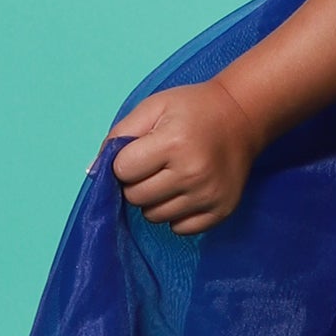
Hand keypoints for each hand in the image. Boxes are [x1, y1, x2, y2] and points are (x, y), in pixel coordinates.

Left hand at [104, 76, 260, 232]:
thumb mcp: (153, 107)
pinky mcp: (221, 211)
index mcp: (173, 142)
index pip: (123, 171)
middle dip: (137, 183)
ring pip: (155, 216)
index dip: (126, 161)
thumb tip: (92, 172)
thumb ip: (119, 135)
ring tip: (171, 177)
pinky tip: (186, 192)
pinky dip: (176, 214)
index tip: (142, 151)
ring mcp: (208, 195)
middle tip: (155, 165)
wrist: (243, 117)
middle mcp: (192, 173)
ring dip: (155, 200)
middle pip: (136, 197)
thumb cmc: (192, 109)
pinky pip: (180, 228)